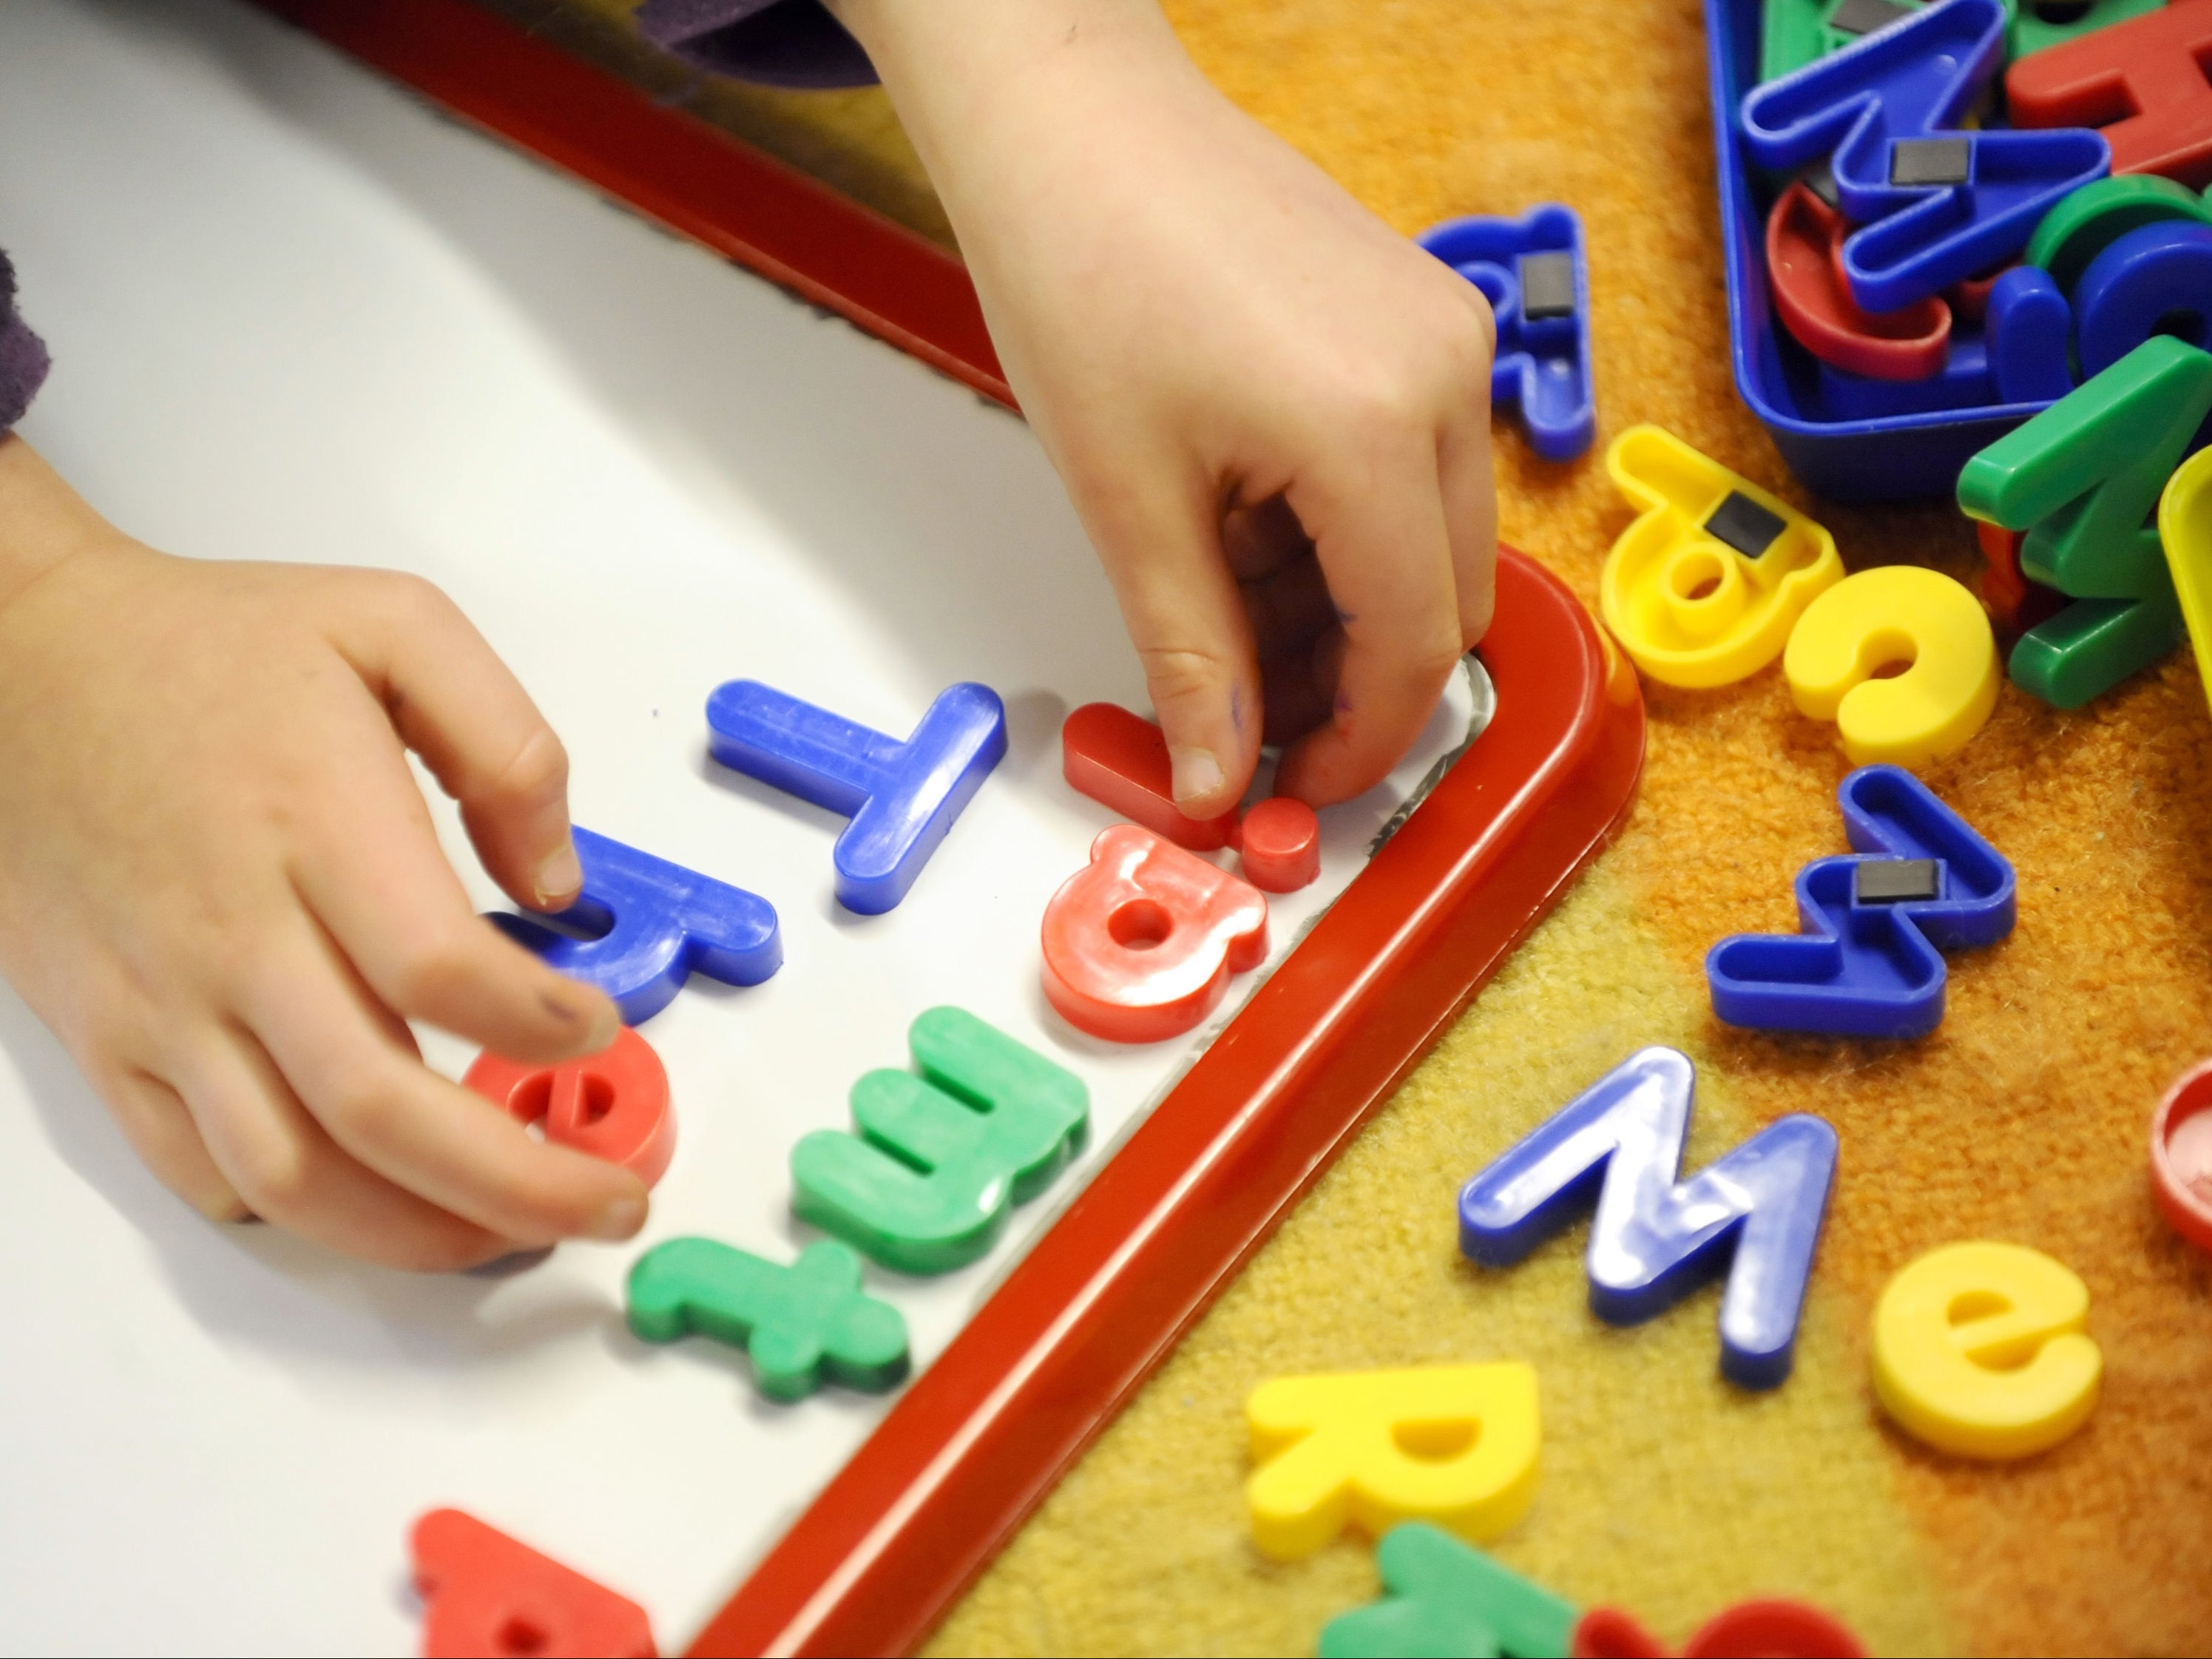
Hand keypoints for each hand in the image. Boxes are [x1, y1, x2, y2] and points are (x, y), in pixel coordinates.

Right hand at [0, 438, 641, 1269]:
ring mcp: (165, 1003)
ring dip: (420, 1231)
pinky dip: (300, 1214)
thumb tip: (558, 884)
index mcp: (315, 823)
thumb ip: (506, 744)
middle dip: (518, 1181)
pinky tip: (381, 1207)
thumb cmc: (209, 649)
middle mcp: (235, 933)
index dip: (538, 1024)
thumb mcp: (393, 626)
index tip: (597, 1027)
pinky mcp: (111, 1041)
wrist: (19, 665)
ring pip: (294, 1174)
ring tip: (514, 1232)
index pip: (439, 969)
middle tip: (611, 1201)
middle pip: (381, 1107)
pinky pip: (203, 1169)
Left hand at [831, 0, 1496, 815]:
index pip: (1412, 645)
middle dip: (1351, 679)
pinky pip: (1412, 464)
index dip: (1356, 742)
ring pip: (1431, 539)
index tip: (1290, 785)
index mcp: (1374, 429)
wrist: (1072, 122)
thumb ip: (1191, 656)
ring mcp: (1442, 336)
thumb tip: (1217, 779)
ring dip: (1342, 605)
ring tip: (1219, 602)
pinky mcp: (1418, 316)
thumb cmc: (1082, 269)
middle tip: (1245, 712)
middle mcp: (1443, 377)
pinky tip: (1245, 522)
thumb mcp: (1127, 502)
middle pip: (1444, 599)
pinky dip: (1341, 526)